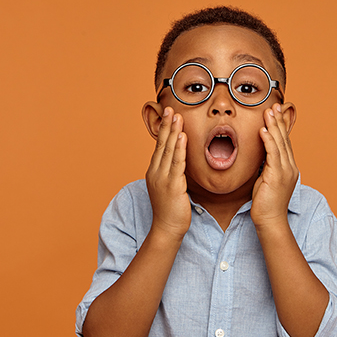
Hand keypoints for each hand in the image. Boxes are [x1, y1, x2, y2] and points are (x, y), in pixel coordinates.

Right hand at [145, 107, 190, 238]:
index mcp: (154, 172)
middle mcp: (155, 172)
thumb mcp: (169, 188)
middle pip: (161, 144)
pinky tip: (182, 137)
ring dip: (173, 132)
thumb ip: (173, 174)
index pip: (159, 147)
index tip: (168, 115)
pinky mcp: (172, 185)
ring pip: (168, 150)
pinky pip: (176, 163)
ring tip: (176, 116)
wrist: (167, 228)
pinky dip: (179, 148)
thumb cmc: (171, 210)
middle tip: (169, 108)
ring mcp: (162, 178)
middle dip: (166, 125)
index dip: (164, 130)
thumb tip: (179, 164)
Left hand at [251, 103, 298, 227]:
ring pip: (280, 143)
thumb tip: (261, 157)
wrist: (270, 220)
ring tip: (269, 112)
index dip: (280, 127)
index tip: (275, 113)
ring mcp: (285, 171)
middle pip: (284, 139)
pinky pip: (273, 154)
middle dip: (278, 121)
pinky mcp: (277, 175)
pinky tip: (264, 129)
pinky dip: (269, 140)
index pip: (285, 143)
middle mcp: (290, 167)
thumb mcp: (267, 181)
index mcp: (289, 168)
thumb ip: (266, 167)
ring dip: (274, 126)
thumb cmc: (266, 204)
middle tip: (274, 106)